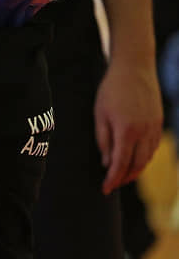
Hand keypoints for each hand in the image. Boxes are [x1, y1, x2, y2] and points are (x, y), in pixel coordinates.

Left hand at [94, 59, 161, 193]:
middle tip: (113, 185)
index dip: (113, 179)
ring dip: (136, 170)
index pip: (120, 163)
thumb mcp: (99, 114)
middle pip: (137, 164)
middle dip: (125, 178)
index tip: (105, 189)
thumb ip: (104, 140)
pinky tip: (135, 160)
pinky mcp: (159, 122)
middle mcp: (144, 132)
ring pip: (148, 157)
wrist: (135, 68)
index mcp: (127, 130)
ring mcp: (154, 127)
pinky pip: (153, 147)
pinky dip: (145, 157)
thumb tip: (108, 163)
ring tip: (123, 176)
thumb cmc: (111, 90)